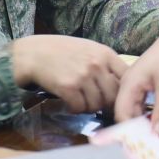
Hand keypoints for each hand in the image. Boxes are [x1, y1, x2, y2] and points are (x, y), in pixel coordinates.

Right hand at [10, 35, 126, 112]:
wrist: (32, 53)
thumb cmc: (60, 51)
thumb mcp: (88, 49)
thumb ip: (104, 64)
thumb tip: (121, 87)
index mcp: (105, 53)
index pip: (126, 77)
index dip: (123, 91)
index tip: (116, 98)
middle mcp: (96, 64)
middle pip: (113, 96)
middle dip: (105, 104)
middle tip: (95, 104)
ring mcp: (83, 76)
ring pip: (96, 105)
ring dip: (88, 107)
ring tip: (79, 101)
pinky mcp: (68, 88)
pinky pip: (80, 108)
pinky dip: (75, 109)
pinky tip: (69, 103)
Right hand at [114, 21, 158, 132]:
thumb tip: (157, 133)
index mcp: (128, 85)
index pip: (121, 113)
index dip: (127, 130)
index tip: (138, 144)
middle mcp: (127, 86)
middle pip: (125, 112)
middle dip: (134, 128)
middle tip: (147, 143)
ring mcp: (133, 85)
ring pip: (132, 109)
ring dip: (140, 121)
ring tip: (152, 136)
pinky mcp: (141, 85)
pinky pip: (139, 103)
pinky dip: (145, 113)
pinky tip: (154, 121)